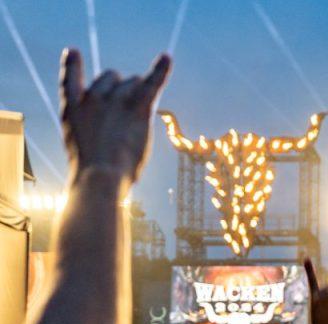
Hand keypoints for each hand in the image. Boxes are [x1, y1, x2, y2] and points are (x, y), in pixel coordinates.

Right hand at [59, 49, 170, 182]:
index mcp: (72, 107)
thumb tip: (109, 131)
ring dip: (138, 93)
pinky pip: (151, 84)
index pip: (69, 78)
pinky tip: (167, 58)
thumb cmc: (90, 171)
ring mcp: (114, 100)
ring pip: (132, 81)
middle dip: (120, 89)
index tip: (73, 52)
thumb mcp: (79, 146)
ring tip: (136, 119)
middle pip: (111, 77)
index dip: (72, 64)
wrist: (99, 176)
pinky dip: (161, 70)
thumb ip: (89, 128)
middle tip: (124, 116)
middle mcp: (92, 97)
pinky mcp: (137, 108)